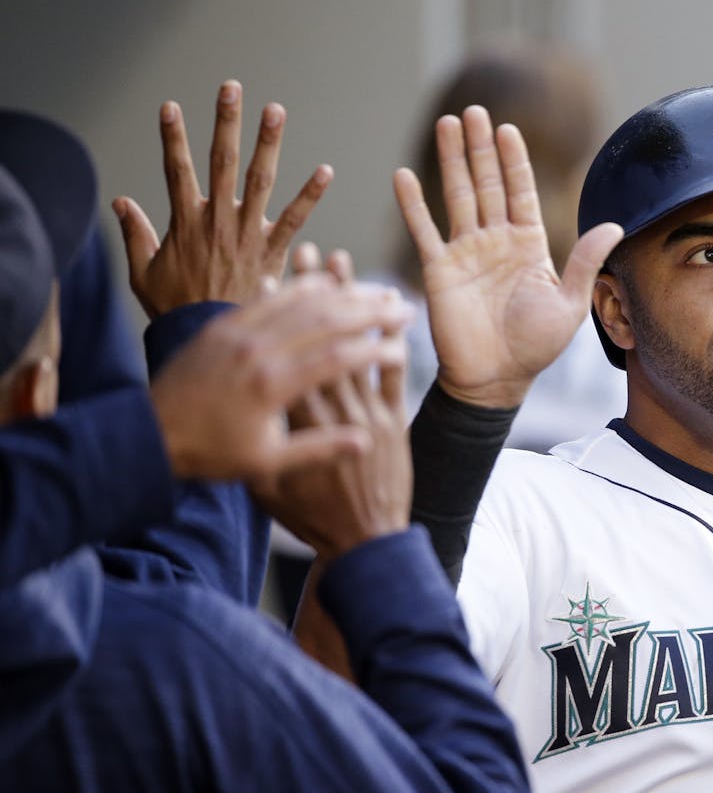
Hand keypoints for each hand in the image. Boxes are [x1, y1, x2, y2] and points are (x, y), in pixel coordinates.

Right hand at [114, 80, 330, 318]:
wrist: (208, 338)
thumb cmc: (175, 310)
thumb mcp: (144, 273)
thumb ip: (134, 235)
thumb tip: (118, 201)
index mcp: (184, 223)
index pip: (176, 170)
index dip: (172, 137)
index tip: (169, 105)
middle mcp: (216, 220)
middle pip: (221, 162)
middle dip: (225, 123)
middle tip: (231, 87)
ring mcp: (246, 234)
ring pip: (259, 179)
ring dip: (268, 143)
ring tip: (275, 109)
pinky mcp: (272, 252)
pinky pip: (294, 219)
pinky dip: (310, 195)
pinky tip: (325, 170)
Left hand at [148, 273, 410, 481]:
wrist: (148, 435)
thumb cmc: (210, 455)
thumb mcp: (266, 463)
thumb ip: (317, 450)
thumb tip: (364, 442)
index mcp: (271, 386)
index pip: (338, 358)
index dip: (375, 349)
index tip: (403, 345)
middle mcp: (257, 351)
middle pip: (326, 319)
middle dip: (369, 310)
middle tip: (401, 305)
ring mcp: (238, 334)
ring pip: (300, 301)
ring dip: (342, 292)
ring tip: (373, 289)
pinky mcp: (223, 326)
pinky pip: (269, 298)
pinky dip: (302, 288)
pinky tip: (326, 284)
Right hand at [252, 243, 410, 556]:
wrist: (360, 540)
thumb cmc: (307, 513)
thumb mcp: (264, 475)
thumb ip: (255, 430)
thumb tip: (241, 388)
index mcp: (289, 415)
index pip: (284, 350)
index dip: (280, 312)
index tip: (273, 272)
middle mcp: (326, 408)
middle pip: (322, 337)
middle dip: (321, 293)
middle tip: (318, 251)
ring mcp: (361, 414)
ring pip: (357, 349)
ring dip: (357, 307)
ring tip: (354, 270)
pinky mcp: (391, 422)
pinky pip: (390, 376)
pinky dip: (388, 345)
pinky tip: (390, 317)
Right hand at [395, 105, 622, 408]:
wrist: (496, 379)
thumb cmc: (535, 347)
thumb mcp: (570, 303)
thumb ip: (586, 262)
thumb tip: (615, 225)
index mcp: (527, 245)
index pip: (520, 191)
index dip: (514, 160)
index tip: (508, 129)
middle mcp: (495, 241)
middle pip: (487, 183)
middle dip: (480, 148)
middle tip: (474, 111)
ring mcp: (465, 252)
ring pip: (457, 196)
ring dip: (451, 161)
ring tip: (446, 123)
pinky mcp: (438, 270)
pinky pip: (425, 230)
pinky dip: (413, 204)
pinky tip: (402, 175)